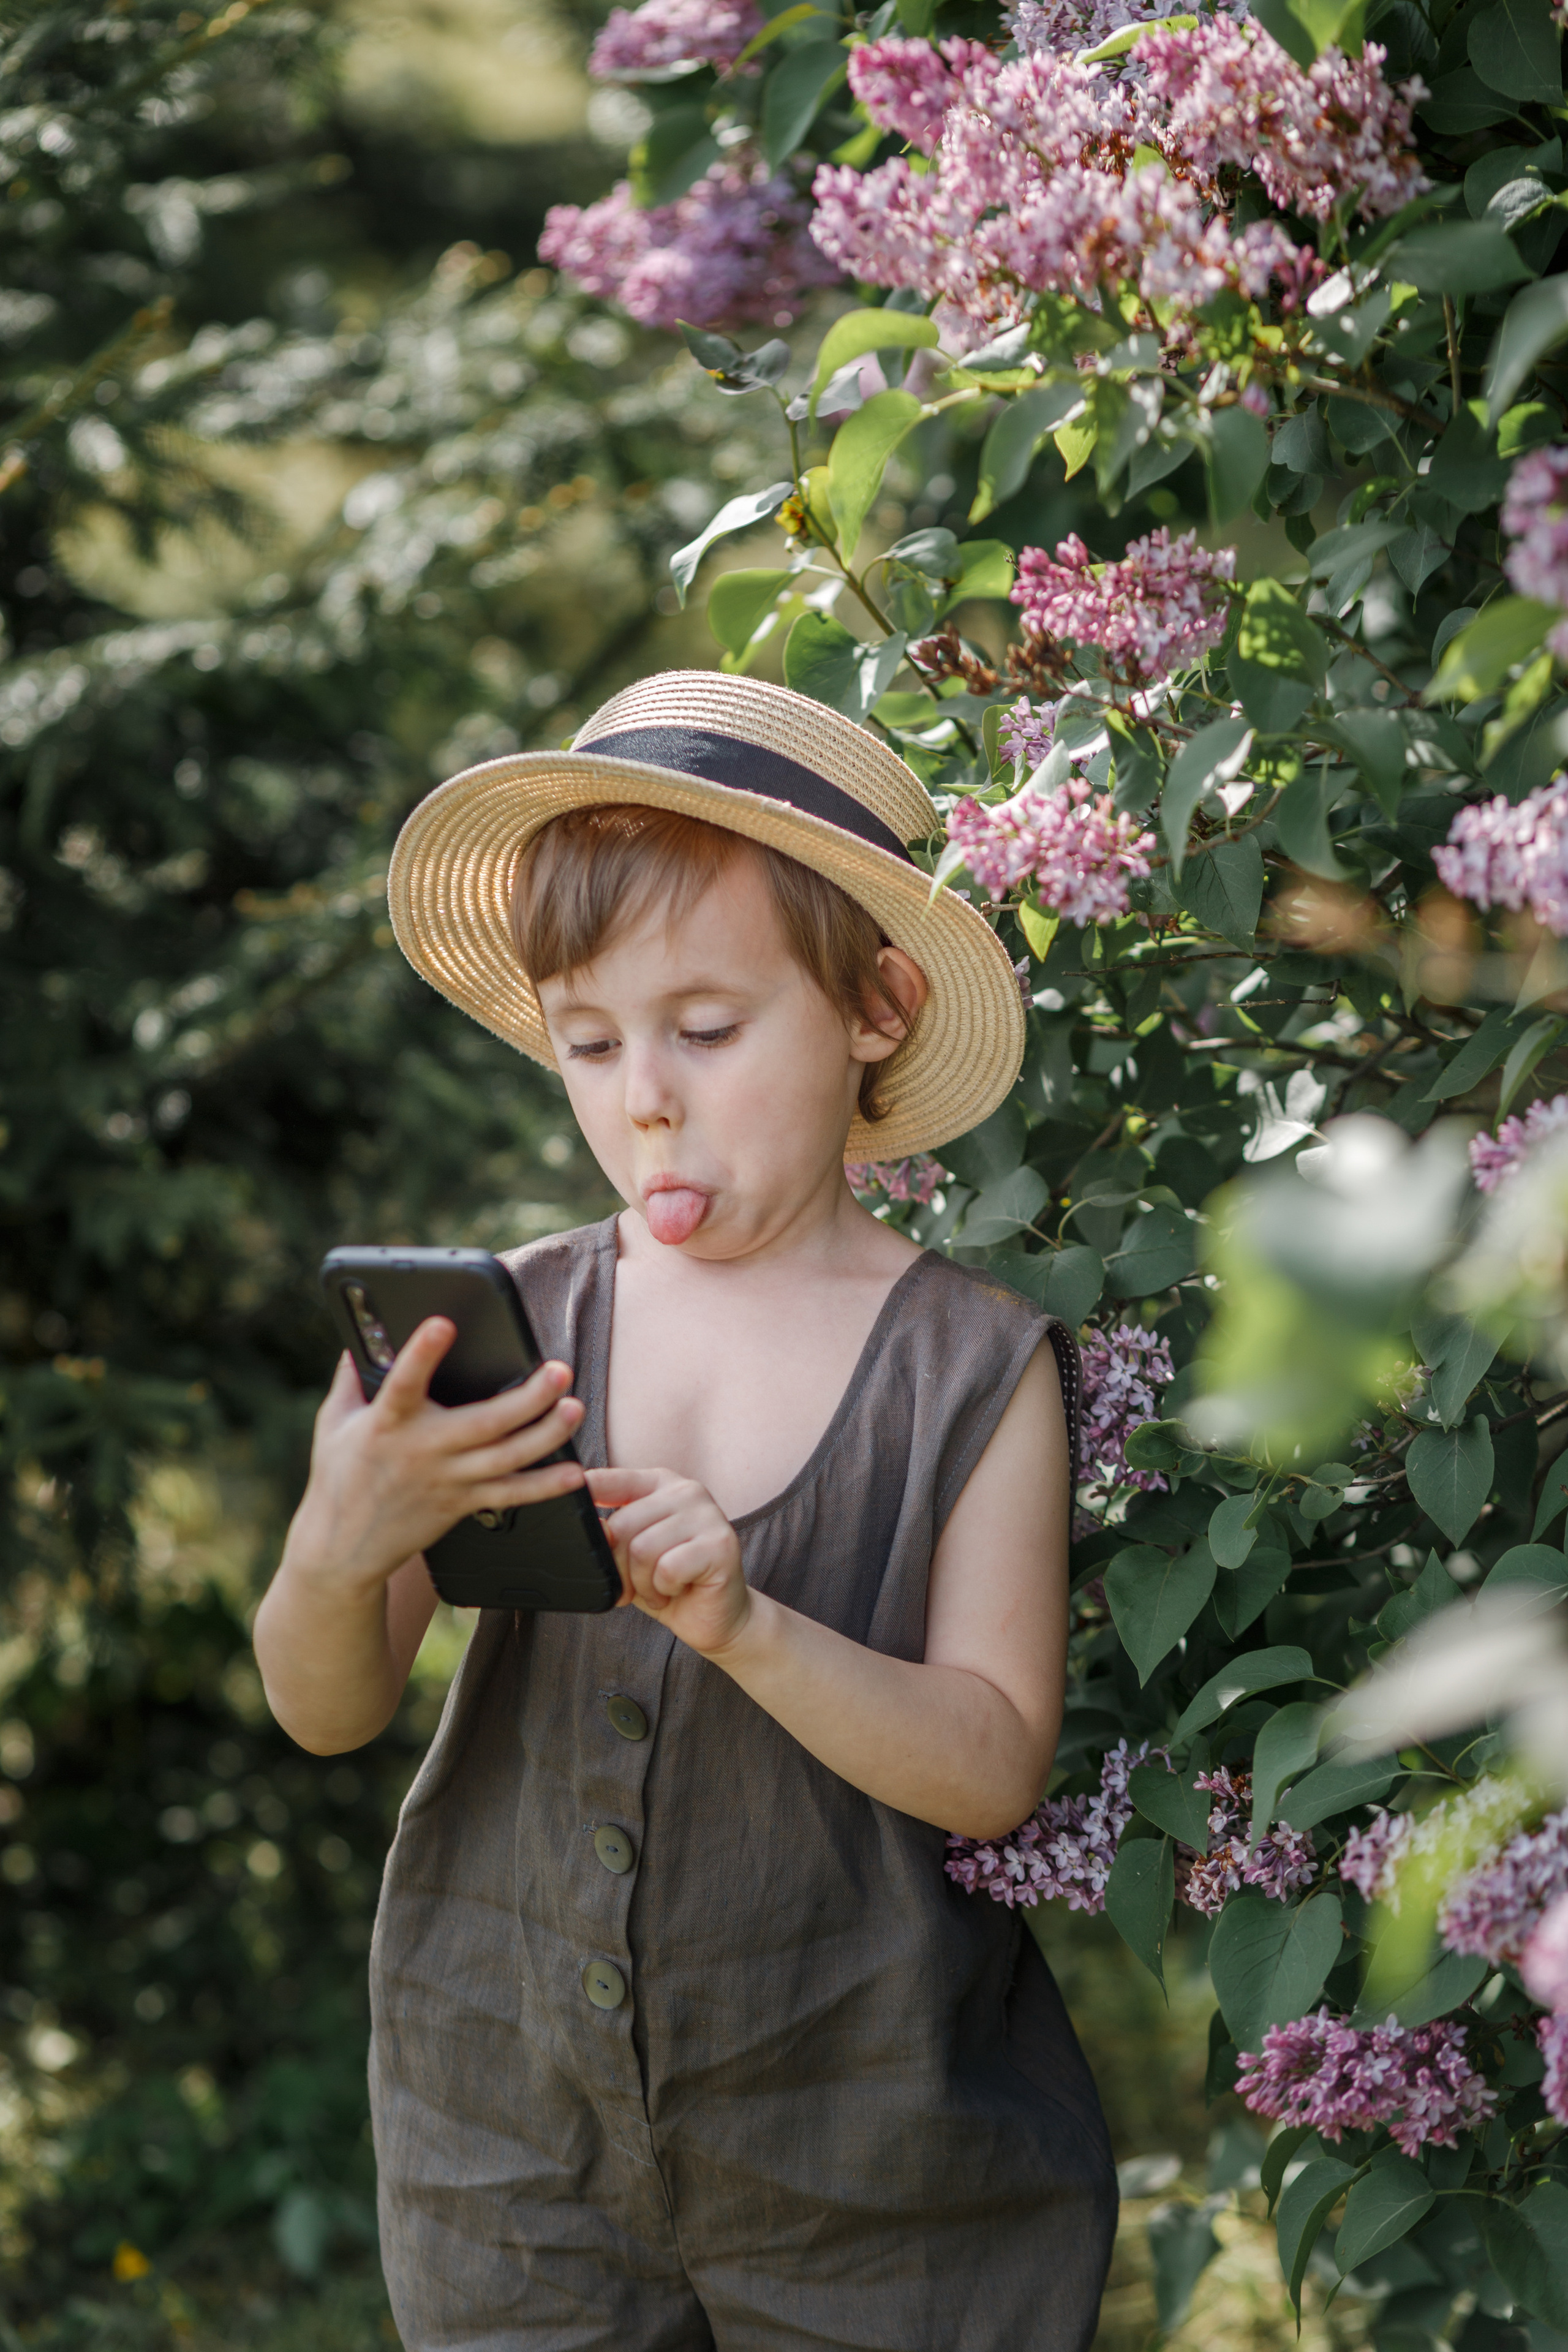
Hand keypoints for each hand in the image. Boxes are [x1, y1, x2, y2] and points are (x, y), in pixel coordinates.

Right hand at [282, 1322, 586, 1593]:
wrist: (342, 1549)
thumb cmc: (338, 1478)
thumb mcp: (333, 1422)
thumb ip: (350, 1379)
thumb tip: (358, 1340)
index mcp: (386, 1423)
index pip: (403, 1383)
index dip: (422, 1354)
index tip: (443, 1323)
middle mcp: (422, 1452)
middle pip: (483, 1424)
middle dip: (527, 1398)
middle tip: (558, 1371)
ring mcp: (446, 1481)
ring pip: (506, 1458)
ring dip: (546, 1434)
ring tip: (574, 1408)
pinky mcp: (461, 1505)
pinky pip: (510, 1495)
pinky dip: (544, 1486)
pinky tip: (574, 1473)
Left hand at [585, 1466, 747, 1655]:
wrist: (717, 1619)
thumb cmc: (670, 1584)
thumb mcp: (630, 1556)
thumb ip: (613, 1536)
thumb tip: (595, 1528)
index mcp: (659, 1484)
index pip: (608, 1479)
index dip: (583, 1496)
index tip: (567, 1512)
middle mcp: (686, 1490)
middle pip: (623, 1524)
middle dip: (619, 1568)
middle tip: (633, 1587)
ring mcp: (708, 1514)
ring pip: (643, 1548)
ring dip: (643, 1584)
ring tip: (659, 1590)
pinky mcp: (721, 1543)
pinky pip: (668, 1568)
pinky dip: (664, 1589)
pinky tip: (676, 1591)